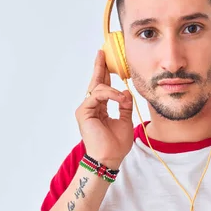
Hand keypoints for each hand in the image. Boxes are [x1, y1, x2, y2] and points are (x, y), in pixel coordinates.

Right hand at [75, 50, 133, 169]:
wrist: (109, 158)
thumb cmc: (116, 144)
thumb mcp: (126, 121)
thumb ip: (125, 105)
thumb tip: (126, 91)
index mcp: (100, 108)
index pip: (102, 87)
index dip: (105, 73)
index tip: (106, 60)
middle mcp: (91, 107)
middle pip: (96, 82)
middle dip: (99, 67)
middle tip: (101, 53)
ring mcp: (86, 108)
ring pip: (99, 88)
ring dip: (114, 91)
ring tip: (124, 100)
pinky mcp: (84, 111)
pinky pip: (98, 95)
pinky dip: (110, 95)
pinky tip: (119, 99)